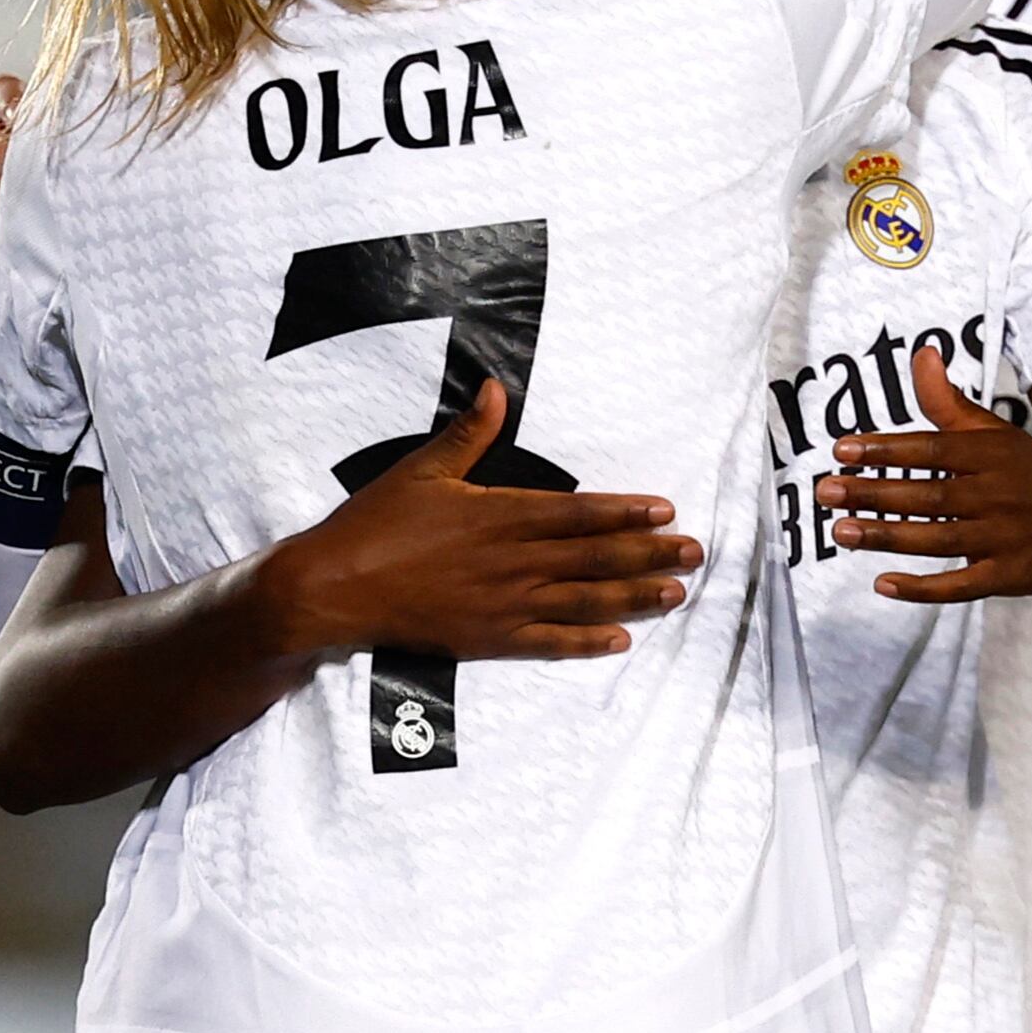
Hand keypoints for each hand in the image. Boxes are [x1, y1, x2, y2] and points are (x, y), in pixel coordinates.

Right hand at [265, 378, 700, 660]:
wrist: (336, 586)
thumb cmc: (375, 523)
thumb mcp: (422, 469)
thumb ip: (469, 434)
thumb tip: (497, 389)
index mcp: (501, 514)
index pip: (579, 513)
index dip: (626, 513)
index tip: (666, 511)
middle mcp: (514, 561)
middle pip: (595, 558)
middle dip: (649, 555)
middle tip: (695, 554)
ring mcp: (504, 604)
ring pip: (583, 601)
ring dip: (634, 597)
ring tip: (675, 593)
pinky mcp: (487, 639)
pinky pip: (547, 643)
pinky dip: (585, 643)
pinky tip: (620, 641)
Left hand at [816, 345, 1031, 604]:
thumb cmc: (1028, 472)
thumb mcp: (994, 432)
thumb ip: (948, 401)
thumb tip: (922, 351)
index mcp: (990, 455)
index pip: (932, 450)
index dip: (887, 450)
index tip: (842, 450)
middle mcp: (997, 495)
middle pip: (929, 496)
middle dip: (875, 494)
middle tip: (826, 492)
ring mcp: (1004, 538)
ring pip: (939, 539)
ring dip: (888, 536)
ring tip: (841, 531)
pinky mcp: (1008, 576)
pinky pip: (961, 585)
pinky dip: (923, 588)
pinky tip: (883, 584)